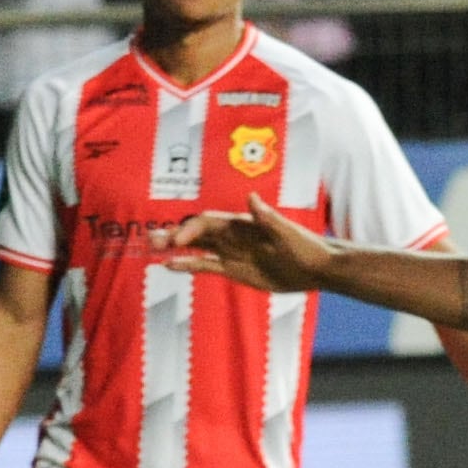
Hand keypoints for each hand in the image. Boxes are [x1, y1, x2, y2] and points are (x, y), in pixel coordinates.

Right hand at [163, 197, 340, 292]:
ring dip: (175, 247)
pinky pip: (206, 265)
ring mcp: (232, 252)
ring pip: (197, 247)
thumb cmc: (305, 247)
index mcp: (242, 224)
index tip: (178, 242)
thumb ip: (267, 217)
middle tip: (151, 240)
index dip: (191, 229)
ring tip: (153, 250)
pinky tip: (170, 267)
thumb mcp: (286, 232)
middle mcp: (233, 236)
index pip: (208, 222)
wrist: (317, 268)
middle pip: (196, 232)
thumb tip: (251, 197)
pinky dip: (188, 265)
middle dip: (173, 234)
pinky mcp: (234, 269)